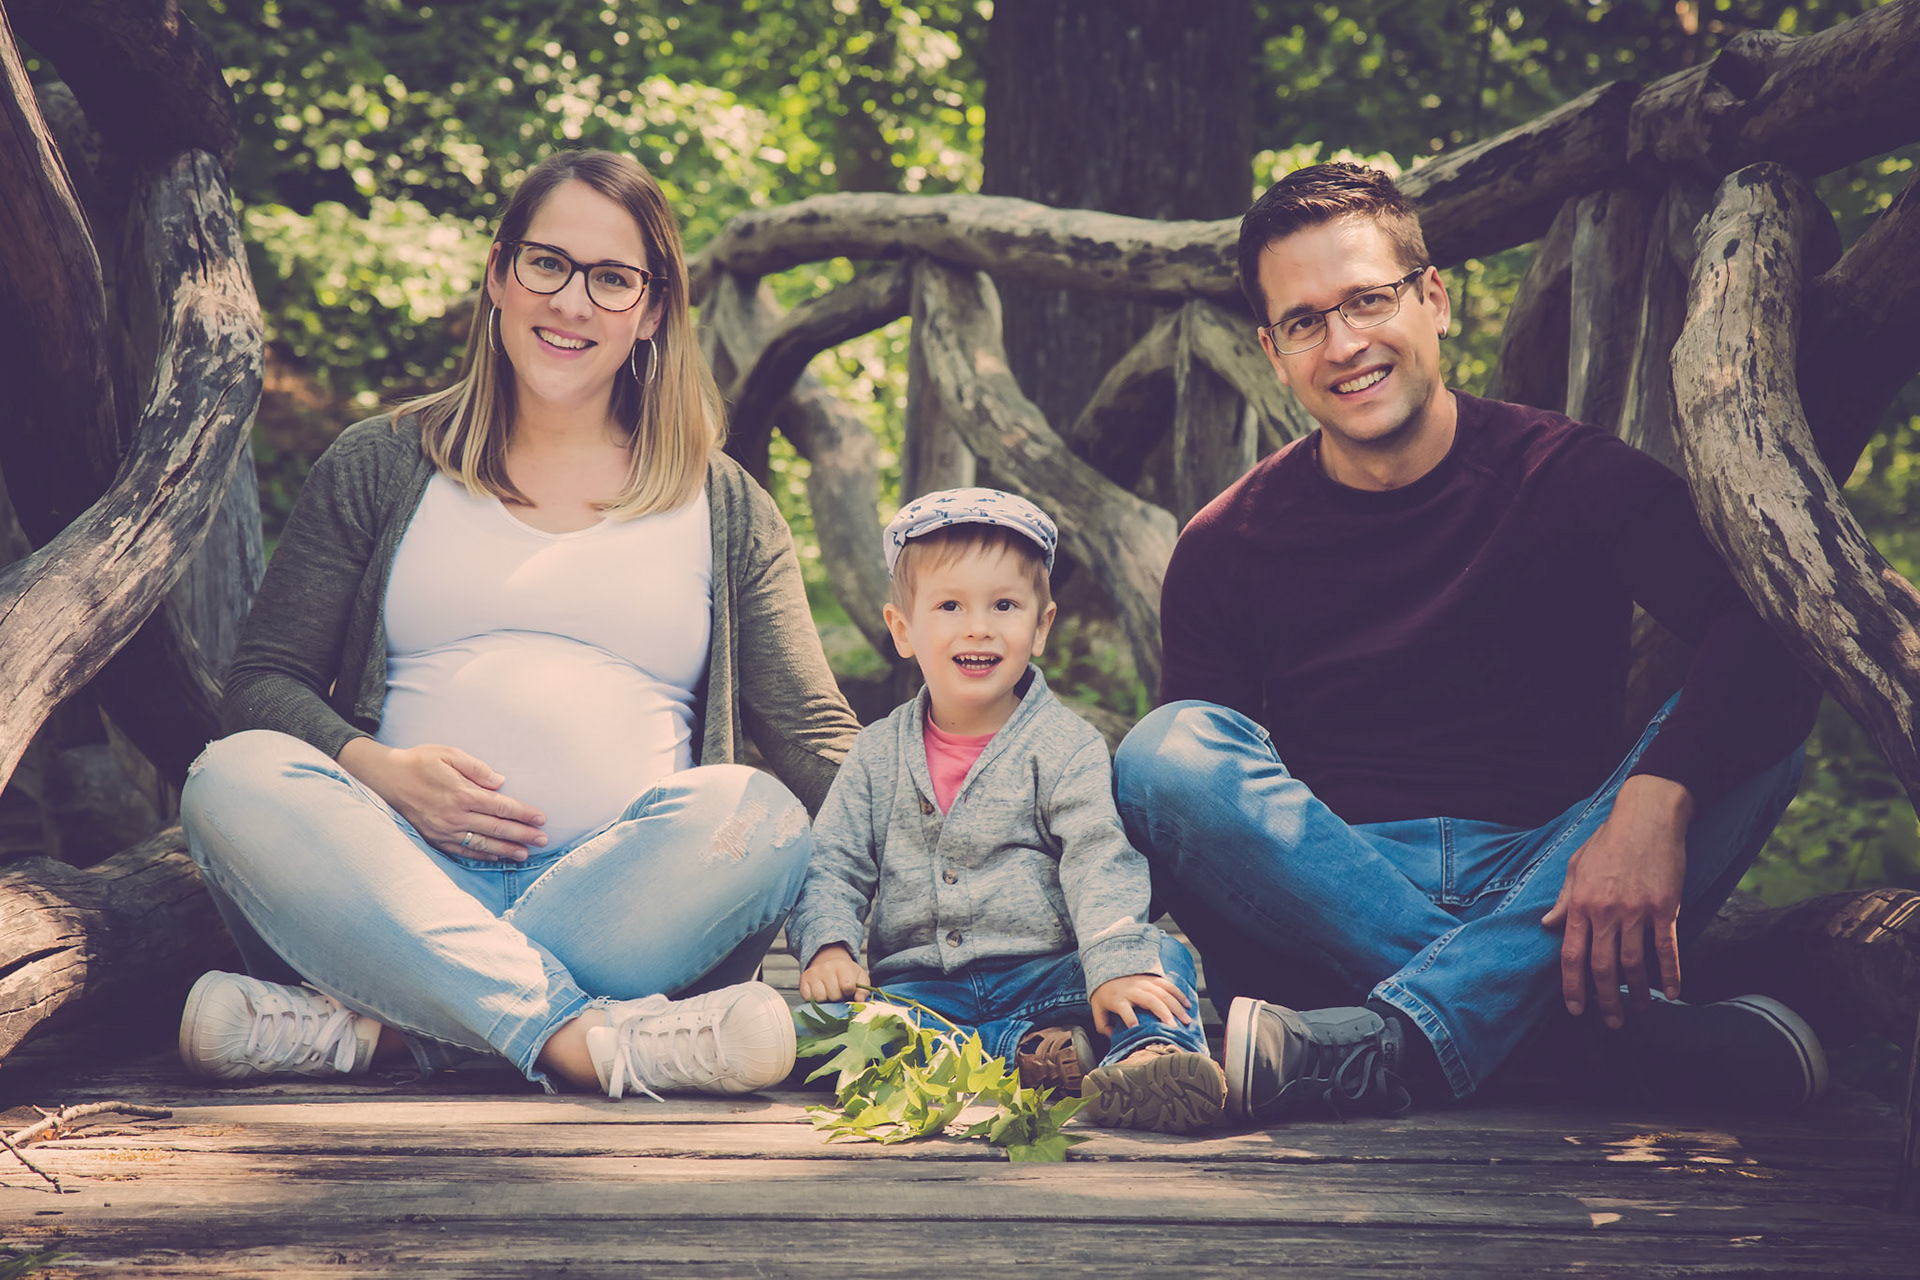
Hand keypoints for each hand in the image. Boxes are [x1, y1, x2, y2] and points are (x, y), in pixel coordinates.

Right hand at [338, 738, 546, 861]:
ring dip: (506, 850)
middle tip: (544, 840)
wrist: (382, 778)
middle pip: (496, 829)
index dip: (523, 814)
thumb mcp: (448, 754)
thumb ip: (476, 768)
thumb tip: (500, 782)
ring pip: (482, 844)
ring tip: (525, 854)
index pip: (501, 807)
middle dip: (523, 835)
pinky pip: (463, 851)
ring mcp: (443, 831)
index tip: (541, 819)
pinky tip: (496, 857)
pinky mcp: (433, 839)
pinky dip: (482, 856)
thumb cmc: (418, 762)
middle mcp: (454, 816)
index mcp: (461, 793)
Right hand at [798, 944, 869, 1002]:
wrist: (829, 963)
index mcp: (843, 965)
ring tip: (829, 992)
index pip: (847, 986)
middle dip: (838, 997)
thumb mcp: (860, 978)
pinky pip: (808, 998)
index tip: (849, 989)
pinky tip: (820, 992)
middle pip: (834, 995)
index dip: (849, 992)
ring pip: (820, 998)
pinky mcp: (803, 980)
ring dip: (826, 999)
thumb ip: (863, 990)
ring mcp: (813, 973)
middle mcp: (826, 967)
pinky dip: (814, 999)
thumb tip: (860, 1000)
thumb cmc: (846, 974)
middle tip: (838, 991)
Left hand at [1089, 973, 1191, 1036]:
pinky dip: (1179, 994)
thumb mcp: (1098, 1009)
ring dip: (1176, 1007)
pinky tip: (1187, 1005)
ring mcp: (1144, 983)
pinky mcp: (1152, 979)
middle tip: (1173, 1028)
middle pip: (1150, 1000)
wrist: (1108, 967)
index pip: (1124, 1009)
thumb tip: (1114, 1039)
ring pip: (1163, 994)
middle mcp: (1133, 990)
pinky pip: (1168, 985)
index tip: (1135, 1029)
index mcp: (1118, 999)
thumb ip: (1103, 1026)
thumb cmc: (1104, 994)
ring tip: (1186, 1020)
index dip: (1129, 1018)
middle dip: (1163, 1013)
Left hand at [1541, 774, 1692, 1028]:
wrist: (1647, 818)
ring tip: (1639, 1008)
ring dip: (1637, 992)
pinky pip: (1667, 949)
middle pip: (1602, 967)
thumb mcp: (1576, 867)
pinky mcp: (1666, 908)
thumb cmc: (1609, 841)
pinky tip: (1672, 993)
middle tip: (1611, 1021)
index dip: (1573, 986)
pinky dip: (1669, 974)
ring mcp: (1637, 911)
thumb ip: (1564, 900)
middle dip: (1605, 999)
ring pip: (1634, 963)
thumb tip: (1547, 926)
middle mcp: (1606, 912)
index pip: (1572, 955)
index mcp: (1581, 904)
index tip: (1576, 1008)